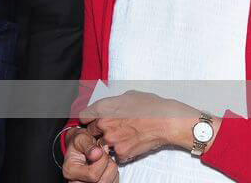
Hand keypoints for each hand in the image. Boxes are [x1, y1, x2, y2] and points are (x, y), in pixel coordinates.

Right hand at [61, 127, 118, 182]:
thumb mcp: (81, 138)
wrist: (80, 147)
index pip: (93, 174)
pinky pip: (114, 182)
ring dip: (112, 169)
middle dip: (108, 165)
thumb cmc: (80, 144)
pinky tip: (106, 166)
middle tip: (103, 154)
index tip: (100, 150)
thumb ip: (88, 145)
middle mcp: (77, 182)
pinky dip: (114, 174)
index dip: (102, 160)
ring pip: (110, 182)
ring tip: (104, 160)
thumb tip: (97, 154)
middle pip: (103, 181)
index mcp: (70, 171)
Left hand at [79, 91, 216, 163]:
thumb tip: (109, 107)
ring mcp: (112, 141)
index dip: (88, 119)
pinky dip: (123, 152)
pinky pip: (117, 155)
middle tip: (113, 129)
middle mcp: (104, 125)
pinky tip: (132, 144)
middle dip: (99, 132)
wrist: (167, 121)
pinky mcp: (122, 153)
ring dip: (110, 143)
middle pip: (91, 132)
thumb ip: (112, 103)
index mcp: (103, 108)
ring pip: (102, 145)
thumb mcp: (128, 96)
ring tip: (125, 137)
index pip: (82, 117)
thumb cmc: (151, 106)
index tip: (92, 121)